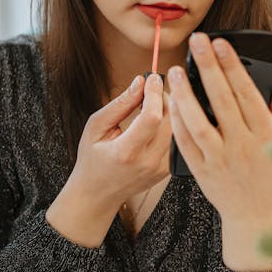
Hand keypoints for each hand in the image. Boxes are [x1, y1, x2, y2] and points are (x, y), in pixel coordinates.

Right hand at [47, 73, 170, 245]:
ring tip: (155, 102)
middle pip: (170, 122)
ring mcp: (161, 169)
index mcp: (126, 152)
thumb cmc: (92, 158)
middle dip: (165, 98)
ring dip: (171, 111)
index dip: (155, 94)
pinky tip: (160, 119)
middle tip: (154, 88)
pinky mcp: (168, 170)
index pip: (151, 118)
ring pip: (178, 130)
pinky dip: (172, 126)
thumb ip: (120, 104)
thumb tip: (140, 82)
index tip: (152, 77)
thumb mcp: (96, 127)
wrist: (98, 194)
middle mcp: (148, 162)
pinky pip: (178, 141)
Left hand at [167, 33, 271, 270]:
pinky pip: (185, 143)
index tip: (221, 43)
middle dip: (208, 67)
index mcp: (267, 135)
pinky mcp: (201, 171)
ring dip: (184, 94)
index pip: (247, 93)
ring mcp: (219, 160)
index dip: (233, 66)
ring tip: (174, 71)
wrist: (257, 218)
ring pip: (197, 122)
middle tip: (197, 41)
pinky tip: (171, 102)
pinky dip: (177, 122)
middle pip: (221, 100)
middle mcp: (242, 146)